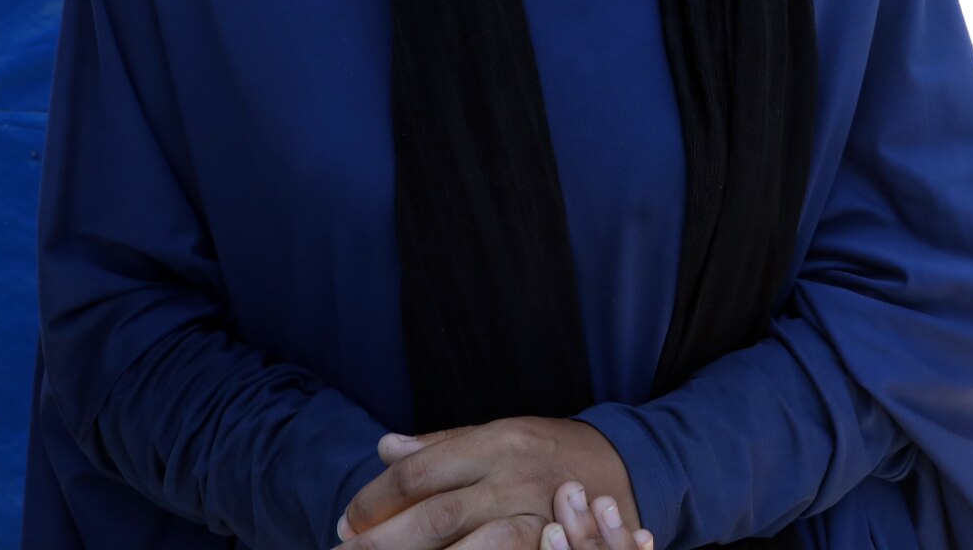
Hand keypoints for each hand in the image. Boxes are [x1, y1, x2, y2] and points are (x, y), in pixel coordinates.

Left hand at [338, 419, 639, 549]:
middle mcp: (512, 478)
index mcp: (494, 444)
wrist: (627, 466)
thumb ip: (441, 446)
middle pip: (436, 515)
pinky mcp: (553, 544)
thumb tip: (383, 447)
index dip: (377, 498)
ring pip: (469, 547)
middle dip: (383, 540)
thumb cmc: (547, 451)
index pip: (421, 471)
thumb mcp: (497, 434)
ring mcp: (536, 517)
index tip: (345, 519)